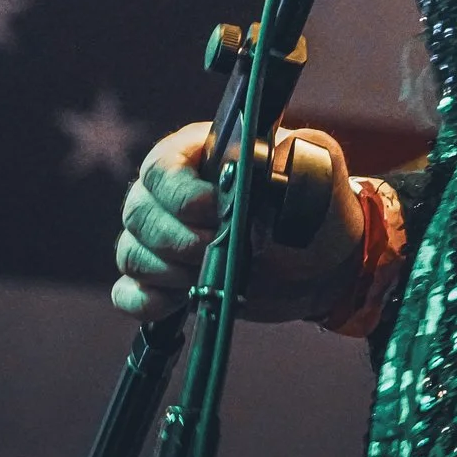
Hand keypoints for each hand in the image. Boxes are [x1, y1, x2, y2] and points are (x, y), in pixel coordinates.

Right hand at [111, 122, 364, 324]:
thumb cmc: (319, 209)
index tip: (211, 211)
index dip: (179, 193)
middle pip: (138, 212)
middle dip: (174, 237)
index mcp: (201, 156)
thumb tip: (238, 163)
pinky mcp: (165, 283)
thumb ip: (284, 157)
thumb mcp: (317, 170)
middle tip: (213, 247)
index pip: (161, 167)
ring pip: (130, 252)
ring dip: (166, 270)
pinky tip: (180, 301)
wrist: (327, 266)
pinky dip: (147, 301)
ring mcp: (163, 241)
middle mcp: (170, 195)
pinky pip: (128, 293)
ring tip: (206, 274)